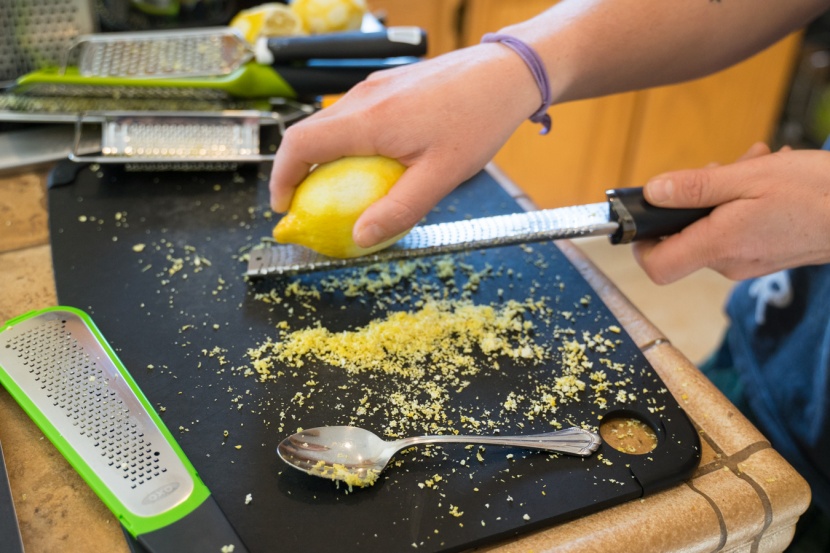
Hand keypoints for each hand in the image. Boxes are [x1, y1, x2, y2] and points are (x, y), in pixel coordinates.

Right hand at [269, 43, 540, 247]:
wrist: (506, 73)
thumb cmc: (478, 120)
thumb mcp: (441, 176)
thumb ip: (399, 209)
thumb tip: (361, 236)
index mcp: (368, 119)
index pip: (300, 144)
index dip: (281, 178)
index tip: (283, 206)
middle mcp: (363, 97)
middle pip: (309, 133)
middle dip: (298, 172)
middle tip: (308, 207)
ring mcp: (376, 87)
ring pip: (331, 124)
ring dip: (324, 158)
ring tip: (338, 191)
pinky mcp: (390, 85)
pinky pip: (354, 116)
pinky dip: (347, 143)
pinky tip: (372, 164)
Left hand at [633, 142, 829, 282]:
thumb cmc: (815, 192)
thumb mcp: (748, 178)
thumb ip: (694, 188)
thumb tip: (652, 193)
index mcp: (719, 246)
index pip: (657, 266)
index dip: (641, 242)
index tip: (645, 215)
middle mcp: (729, 263)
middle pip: (683, 237)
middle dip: (691, 200)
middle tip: (720, 169)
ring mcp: (747, 262)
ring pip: (711, 227)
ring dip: (721, 193)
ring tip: (752, 163)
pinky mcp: (763, 255)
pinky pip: (734, 229)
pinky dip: (741, 202)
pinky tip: (766, 174)